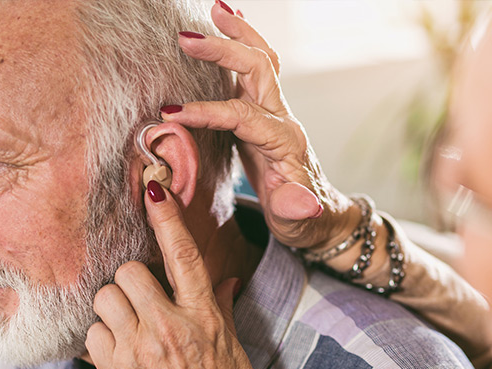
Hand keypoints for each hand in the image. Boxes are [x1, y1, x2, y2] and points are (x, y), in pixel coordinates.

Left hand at [85, 181, 262, 368]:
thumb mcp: (233, 349)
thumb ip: (219, 306)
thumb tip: (222, 277)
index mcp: (204, 317)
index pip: (184, 255)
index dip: (167, 218)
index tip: (153, 189)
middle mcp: (170, 327)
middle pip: (129, 271)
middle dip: (131, 279)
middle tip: (140, 297)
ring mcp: (140, 349)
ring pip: (106, 297)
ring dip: (113, 306)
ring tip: (128, 324)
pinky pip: (92, 333)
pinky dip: (101, 337)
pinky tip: (118, 350)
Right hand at [163, 1, 357, 249]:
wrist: (319, 217)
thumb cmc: (304, 222)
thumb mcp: (299, 223)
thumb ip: (296, 210)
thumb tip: (302, 200)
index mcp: (284, 142)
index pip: (242, 115)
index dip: (207, 112)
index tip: (171, 114)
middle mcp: (281, 119)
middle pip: (257, 68)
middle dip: (223, 50)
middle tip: (186, 39)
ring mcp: (273, 113)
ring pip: (260, 60)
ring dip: (238, 33)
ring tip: (215, 8)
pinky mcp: (262, 116)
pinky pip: (253, 73)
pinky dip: (241, 46)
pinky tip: (227, 29)